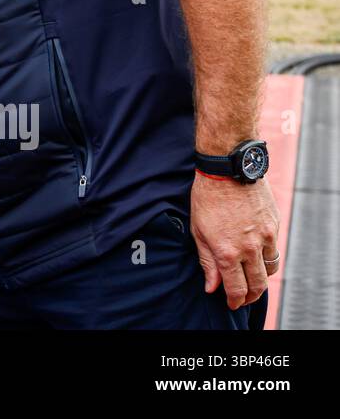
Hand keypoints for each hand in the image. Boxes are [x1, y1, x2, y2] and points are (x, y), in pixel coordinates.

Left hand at [190, 171, 279, 309]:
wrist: (228, 169)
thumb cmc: (207, 197)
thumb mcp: (198, 230)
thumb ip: (207, 261)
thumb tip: (211, 286)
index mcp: (227, 251)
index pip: (236, 288)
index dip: (234, 300)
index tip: (231, 304)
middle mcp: (249, 248)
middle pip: (257, 285)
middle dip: (250, 297)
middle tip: (242, 298)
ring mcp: (265, 237)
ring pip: (270, 270)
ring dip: (261, 279)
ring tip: (251, 280)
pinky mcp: (274, 226)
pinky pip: (274, 250)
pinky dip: (267, 258)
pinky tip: (256, 256)